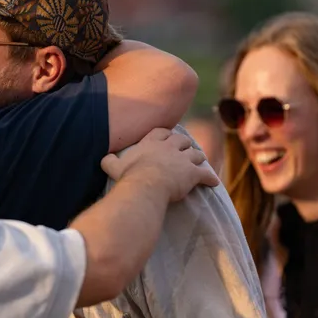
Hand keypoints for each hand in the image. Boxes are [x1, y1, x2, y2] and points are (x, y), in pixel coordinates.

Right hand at [101, 127, 218, 202]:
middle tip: (185, 150)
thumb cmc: (129, 175)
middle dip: (185, 144)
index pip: (162, 132)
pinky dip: (210, 178)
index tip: (167, 138)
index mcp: (151, 142)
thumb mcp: (113, 166)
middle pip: (182, 140)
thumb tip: (104, 158)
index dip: (166, 135)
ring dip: (198, 157)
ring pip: (196, 154)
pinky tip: (213, 182)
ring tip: (200, 162)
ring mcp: (183, 159)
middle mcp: (170, 147)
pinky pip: (206, 174)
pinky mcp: (193, 173)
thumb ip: (109, 160)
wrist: (146, 185)